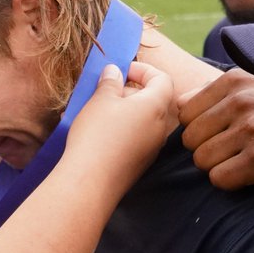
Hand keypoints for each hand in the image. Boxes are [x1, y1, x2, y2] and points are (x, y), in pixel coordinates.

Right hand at [65, 61, 175, 188]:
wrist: (91, 182)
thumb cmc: (97, 135)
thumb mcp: (100, 99)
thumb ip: (110, 81)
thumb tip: (115, 72)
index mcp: (156, 106)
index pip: (162, 79)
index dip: (143, 69)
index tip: (122, 70)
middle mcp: (160, 128)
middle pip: (153, 100)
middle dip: (130, 90)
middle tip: (105, 90)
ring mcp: (152, 149)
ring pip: (142, 120)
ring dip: (123, 111)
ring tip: (97, 110)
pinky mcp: (140, 164)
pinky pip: (135, 138)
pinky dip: (122, 129)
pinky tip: (98, 133)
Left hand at [178, 69, 253, 189]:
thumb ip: (213, 93)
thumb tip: (178, 103)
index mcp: (235, 81)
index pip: (185, 113)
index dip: (198, 128)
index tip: (219, 132)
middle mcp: (242, 102)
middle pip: (190, 140)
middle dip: (206, 149)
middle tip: (231, 150)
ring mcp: (253, 131)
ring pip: (203, 161)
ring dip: (219, 166)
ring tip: (243, 159)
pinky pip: (220, 179)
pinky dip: (231, 180)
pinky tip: (251, 171)